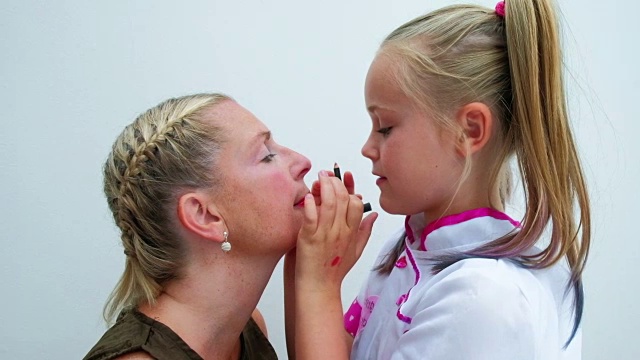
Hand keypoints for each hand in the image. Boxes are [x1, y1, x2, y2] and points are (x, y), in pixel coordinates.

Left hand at [296, 170, 376, 294]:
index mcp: (352, 232)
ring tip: (318, 178)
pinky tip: (308, 196)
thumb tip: (374, 215)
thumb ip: (365, 231)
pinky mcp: (309, 238)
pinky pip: (311, 217)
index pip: (356, 203)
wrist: (319, 287)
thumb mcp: (356, 250)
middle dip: (335, 182)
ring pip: (329, 204)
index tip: (343, 177)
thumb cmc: (335, 270)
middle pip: (343, 199)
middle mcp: (341, 231)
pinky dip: (310, 205)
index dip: (349, 188)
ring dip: (323, 187)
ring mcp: (325, 234)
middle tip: (326, 174)